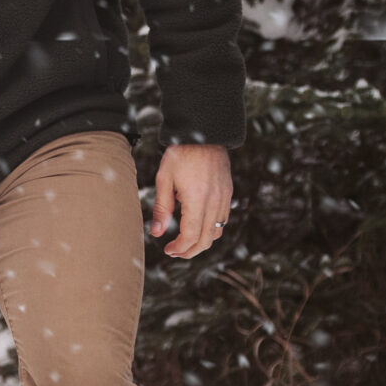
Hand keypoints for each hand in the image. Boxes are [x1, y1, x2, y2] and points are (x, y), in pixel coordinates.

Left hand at [151, 143, 233, 258]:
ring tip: (184, 242)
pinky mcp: (228, 192)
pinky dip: (211, 229)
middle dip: (190, 251)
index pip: (191, 236)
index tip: (167, 250)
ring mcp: (224, 197)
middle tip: (174, 252)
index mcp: (197, 199)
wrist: (204, 132)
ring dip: (202, 242)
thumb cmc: (180, 154)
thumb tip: (156, 233)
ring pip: (217, 232)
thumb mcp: (164, 179)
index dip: (179, 248)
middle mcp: (215, 201)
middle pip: (207, 239)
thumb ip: (162, 208)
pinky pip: (223, 219)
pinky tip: (197, 225)